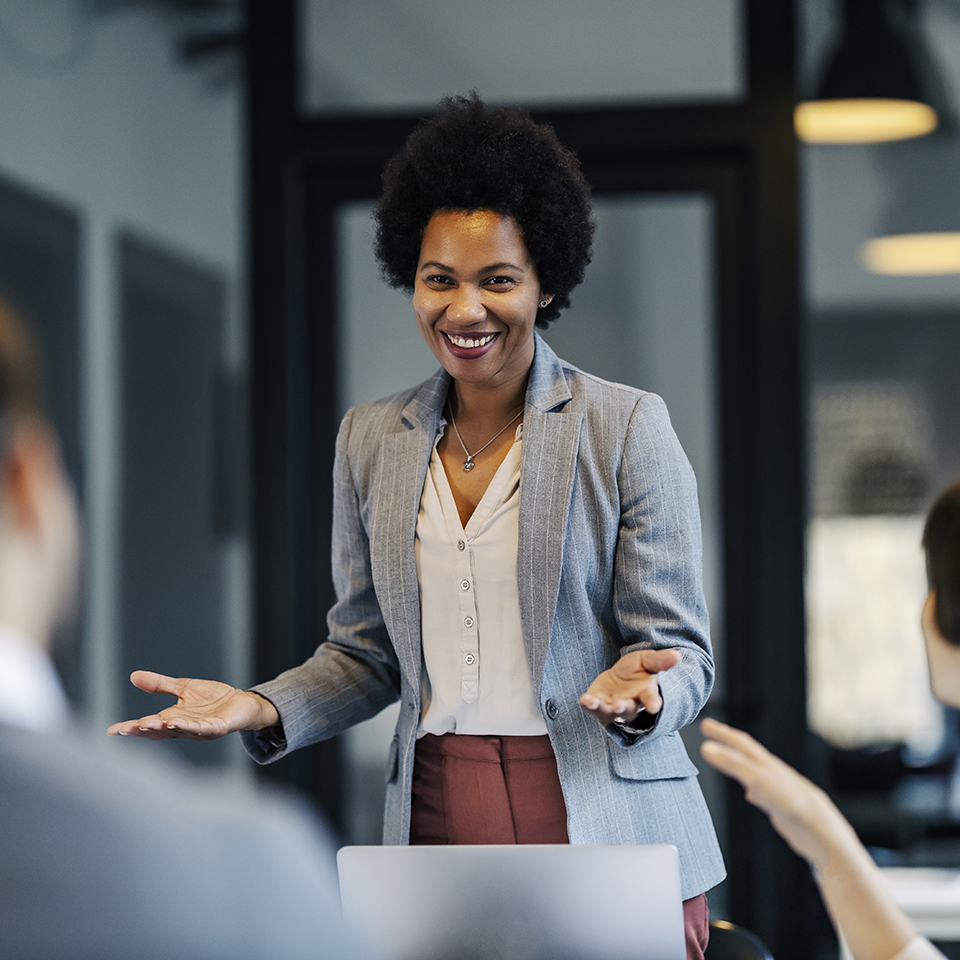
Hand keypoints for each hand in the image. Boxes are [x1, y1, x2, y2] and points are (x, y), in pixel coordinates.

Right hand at [106, 671, 278, 740]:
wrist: (242, 702)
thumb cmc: (213, 698)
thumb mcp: (183, 688)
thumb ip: (160, 684)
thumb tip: (133, 676)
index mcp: (174, 718)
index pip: (149, 725)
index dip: (132, 728)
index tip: (112, 731)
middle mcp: (185, 727)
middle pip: (160, 731)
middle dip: (143, 730)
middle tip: (126, 729)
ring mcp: (201, 729)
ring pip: (179, 730)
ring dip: (164, 728)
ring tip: (147, 723)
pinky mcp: (218, 727)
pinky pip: (203, 728)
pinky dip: (191, 726)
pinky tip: (178, 723)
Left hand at [579, 648, 680, 726]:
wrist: (619, 678)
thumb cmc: (636, 671)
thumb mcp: (647, 661)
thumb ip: (660, 660)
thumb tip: (677, 655)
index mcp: (646, 694)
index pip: (651, 700)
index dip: (653, 703)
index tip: (655, 707)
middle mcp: (630, 704)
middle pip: (628, 709)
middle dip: (624, 707)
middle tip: (621, 705)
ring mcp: (613, 707)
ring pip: (609, 711)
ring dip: (603, 708)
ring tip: (596, 702)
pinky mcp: (598, 704)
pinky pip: (593, 707)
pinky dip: (588, 704)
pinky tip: (585, 699)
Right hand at [699, 717, 839, 871]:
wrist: (823, 835)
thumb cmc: (795, 804)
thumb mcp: (758, 780)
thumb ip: (733, 764)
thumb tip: (708, 748)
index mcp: (766, 764)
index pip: (740, 742)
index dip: (722, 732)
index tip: (706, 724)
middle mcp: (773, 774)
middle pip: (747, 753)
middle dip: (728, 741)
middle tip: (710, 730)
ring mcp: (779, 790)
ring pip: (754, 771)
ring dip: (738, 763)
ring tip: (727, 760)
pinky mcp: (783, 809)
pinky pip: (763, 793)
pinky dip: (753, 790)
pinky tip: (752, 796)